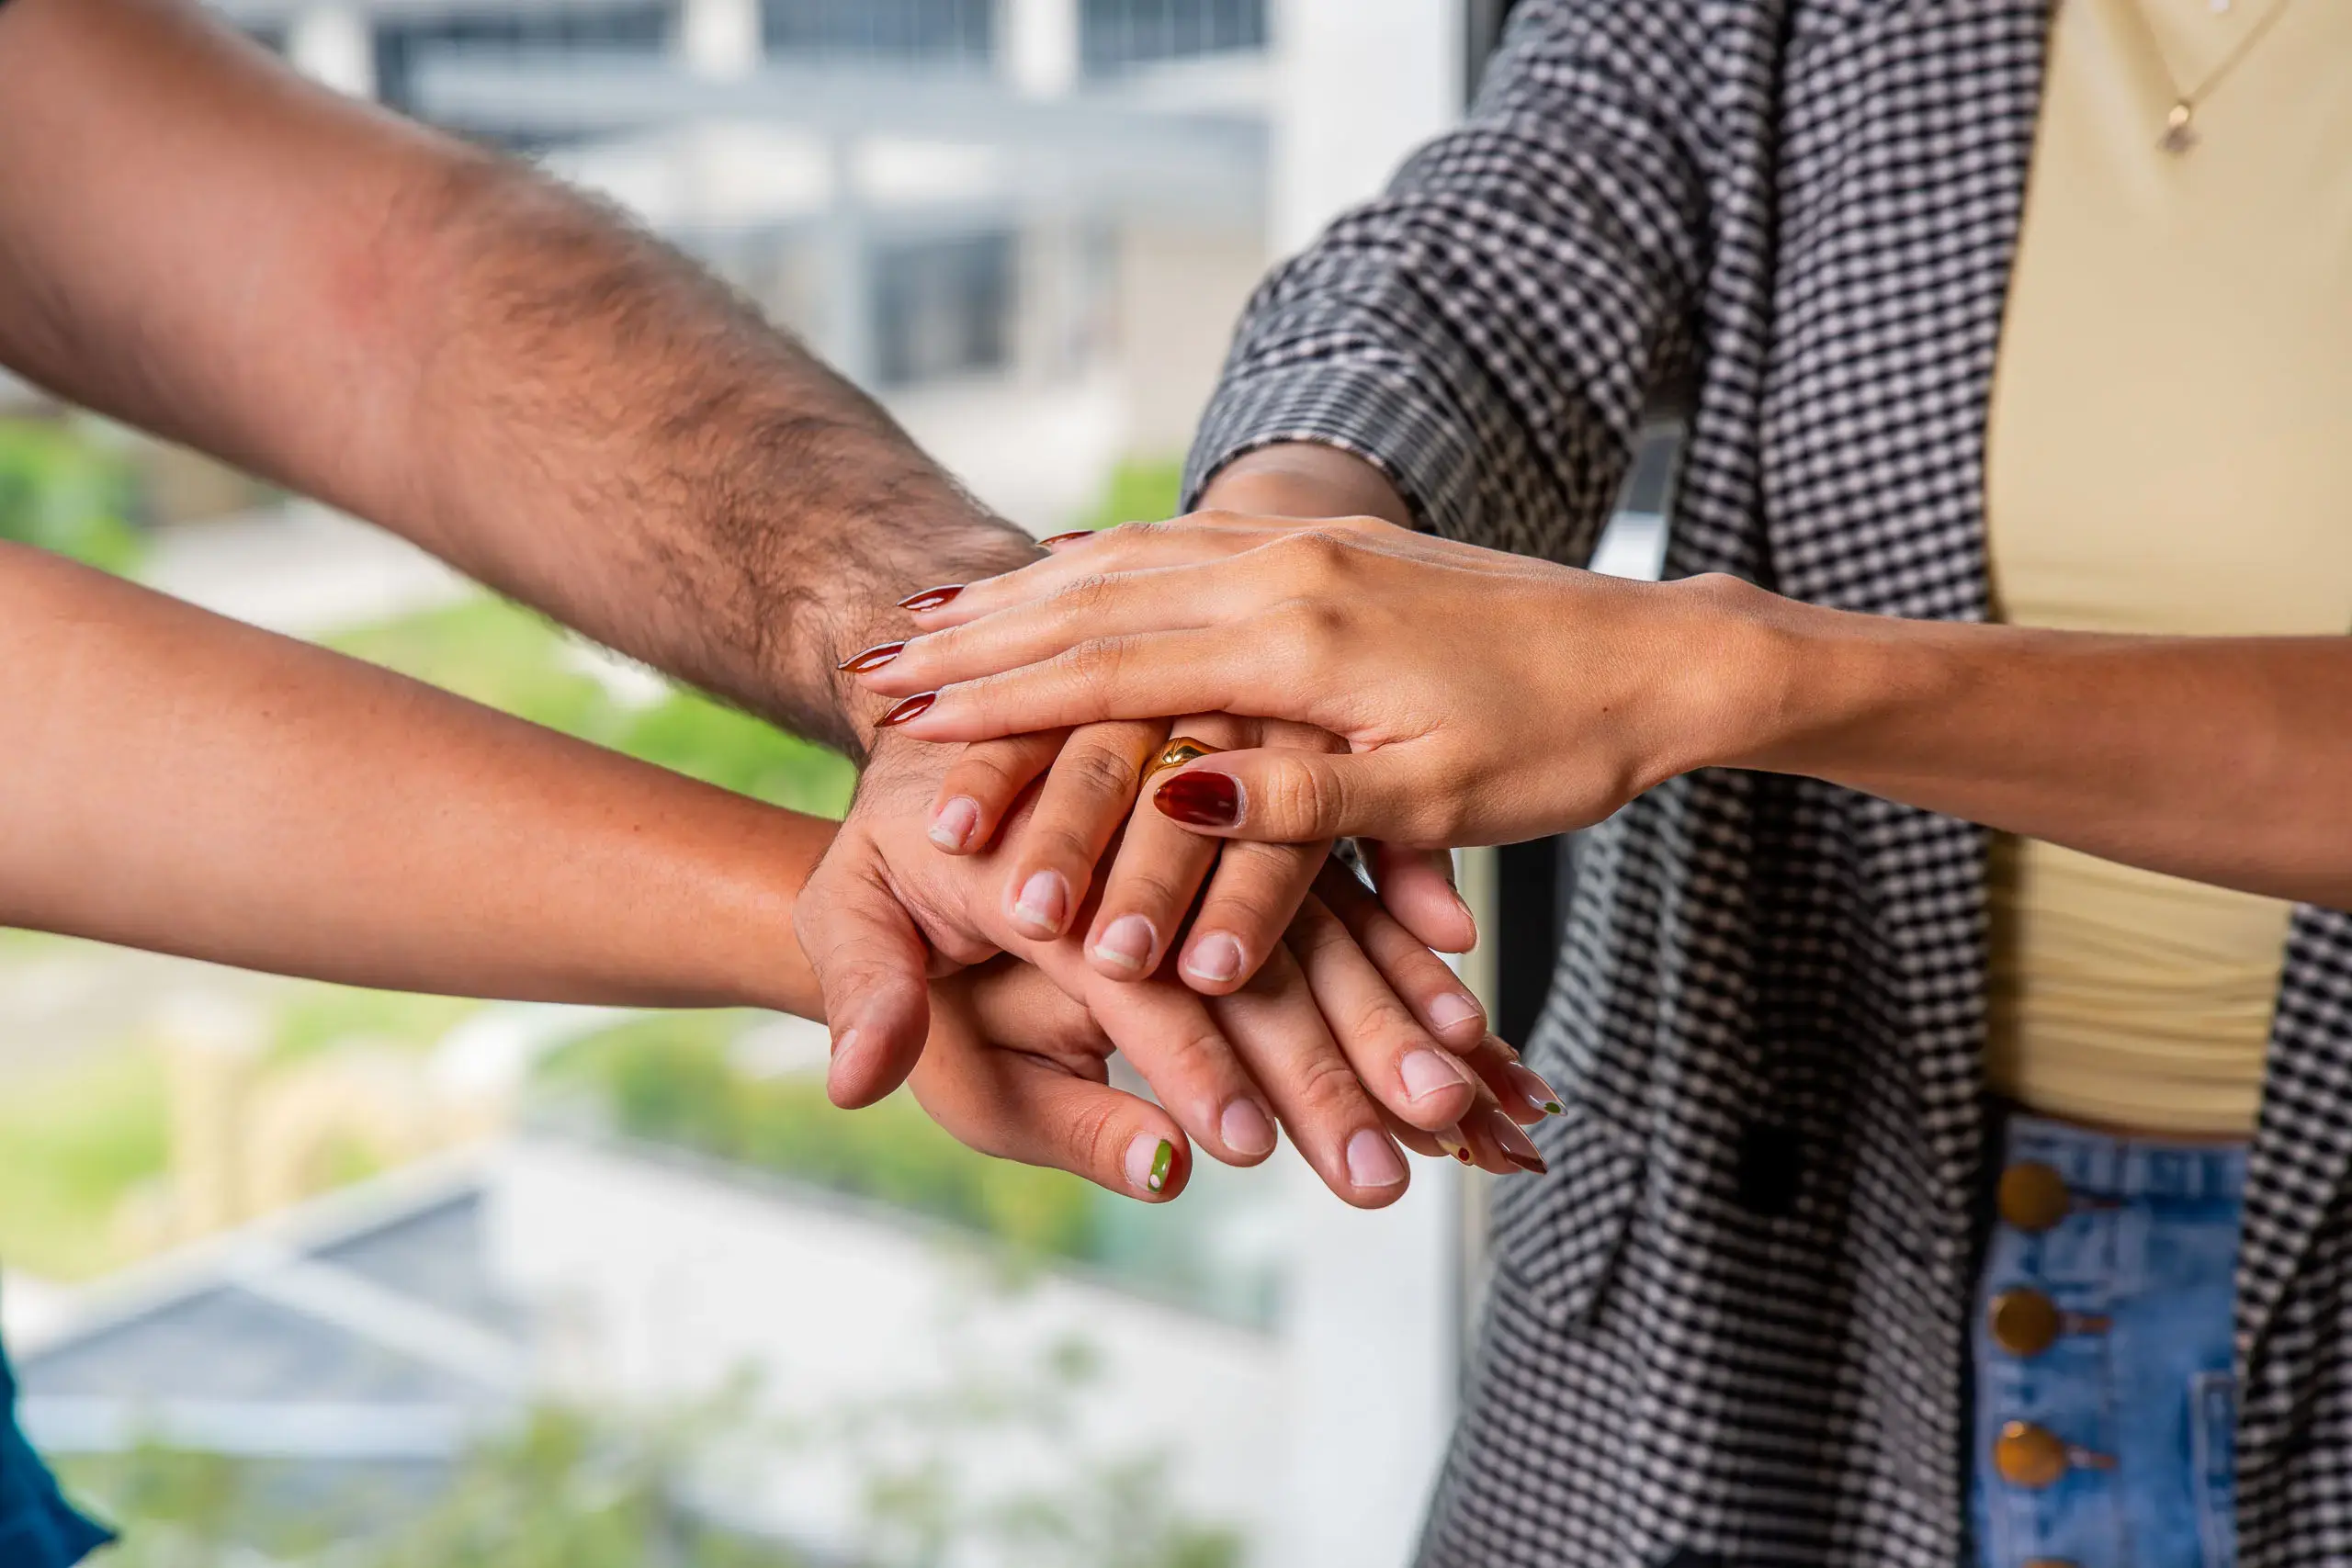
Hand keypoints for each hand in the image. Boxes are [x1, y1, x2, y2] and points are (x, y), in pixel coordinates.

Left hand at [793, 734, 1532, 1204]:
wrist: (928, 714)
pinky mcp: (1239, 772)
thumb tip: (874, 1084)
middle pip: (1238, 935)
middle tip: (1392, 1145)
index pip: (1119, 965)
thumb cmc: (891, 851)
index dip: (1183, 1055)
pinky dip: (1396, 883)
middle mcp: (1123, 790)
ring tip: (1450, 1081)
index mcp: (1021, 837)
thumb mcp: (850, 922)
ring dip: (1383, 985)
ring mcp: (1192, 770)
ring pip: (1306, 884)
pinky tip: (1458, 945)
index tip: (1247, 1146)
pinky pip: (1330, 833)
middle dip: (1324, 1049)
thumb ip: (879, 1008)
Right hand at [858, 514, 1759, 847]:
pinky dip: (1106, 560)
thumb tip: (1180, 798)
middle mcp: (1285, 572)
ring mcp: (1308, 550)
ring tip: (935, 614)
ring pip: (1132, 560)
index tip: (903, 717)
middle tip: (874, 663)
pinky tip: (1066, 568)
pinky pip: (1186, 544)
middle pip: (1096, 599)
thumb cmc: (1555, 744)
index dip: (1001, 696)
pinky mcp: (1334, 550)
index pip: (1112, 665)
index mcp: (1298, 636)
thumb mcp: (1434, 792)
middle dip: (981, 637)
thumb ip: (1301, 799)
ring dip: (1027, 591)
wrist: (1656, 655)